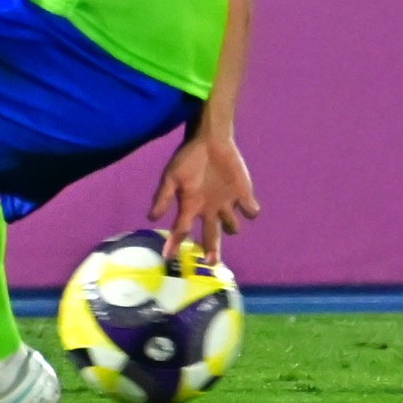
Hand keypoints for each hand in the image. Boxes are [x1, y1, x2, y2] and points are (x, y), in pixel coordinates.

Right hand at [148, 130, 259, 263]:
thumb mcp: (171, 176)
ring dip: (230, 224)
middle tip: (211, 261)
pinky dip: (250, 209)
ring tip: (223, 213)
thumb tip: (151, 218)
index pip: (181, 231)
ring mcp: (227, 204)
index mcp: (191, 207)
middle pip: (212, 237)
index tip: (167, 258)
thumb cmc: (187, 158)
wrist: (210, 140)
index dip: (174, 245)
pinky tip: (245, 204)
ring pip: (233, 226)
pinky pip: (251, 210)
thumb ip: (163, 197)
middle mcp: (209, 210)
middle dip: (212, 250)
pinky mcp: (244, 194)